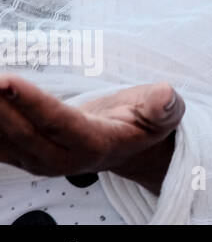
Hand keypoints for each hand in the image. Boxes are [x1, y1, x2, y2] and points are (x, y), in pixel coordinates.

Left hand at [0, 76, 182, 195]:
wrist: (127, 145)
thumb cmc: (144, 121)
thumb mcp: (166, 112)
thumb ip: (164, 106)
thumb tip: (165, 95)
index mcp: (96, 145)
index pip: (58, 123)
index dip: (31, 103)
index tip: (6, 80)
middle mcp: (62, 160)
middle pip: (22, 135)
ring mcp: (38, 161)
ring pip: (3, 141)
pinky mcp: (22, 156)